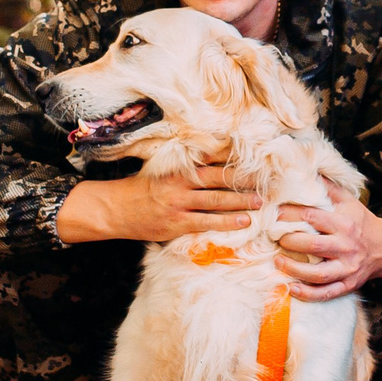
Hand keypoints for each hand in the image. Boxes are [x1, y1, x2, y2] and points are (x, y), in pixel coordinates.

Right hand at [55, 159, 264, 243]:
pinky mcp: (176, 223)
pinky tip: (243, 222)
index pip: (211, 159)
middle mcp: (180, 182)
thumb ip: (185, 169)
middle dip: (244, 180)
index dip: (235, 159)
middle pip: (219, 178)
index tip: (257, 156)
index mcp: (177, 166)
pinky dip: (226, 222)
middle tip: (268, 180)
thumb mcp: (161, 171)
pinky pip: (206, 222)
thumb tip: (213, 163)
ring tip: (262, 202)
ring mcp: (179, 204)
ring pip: (216, 201)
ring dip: (241, 201)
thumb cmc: (139, 189)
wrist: (113, 209)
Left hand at [274, 179, 381, 300]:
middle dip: (289, 241)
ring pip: (318, 273)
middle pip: (313, 245)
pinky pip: (326, 293)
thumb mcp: (348, 201)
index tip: (273, 214)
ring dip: (294, 269)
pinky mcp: (348, 284)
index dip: (289, 215)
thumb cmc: (360, 221)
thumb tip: (304, 170)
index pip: (312, 217)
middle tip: (275, 237)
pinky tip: (291, 288)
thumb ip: (326, 188)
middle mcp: (347, 246)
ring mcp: (347, 268)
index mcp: (344, 223)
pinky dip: (308, 294)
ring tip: (277, 261)